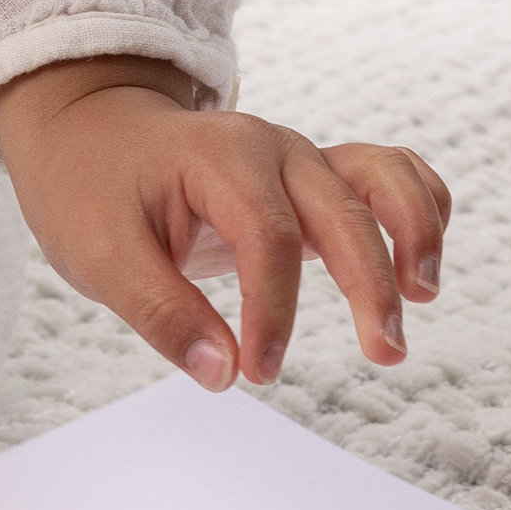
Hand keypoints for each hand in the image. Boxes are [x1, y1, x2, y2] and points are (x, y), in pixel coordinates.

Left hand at [0, 55, 450, 389]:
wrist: (88, 135)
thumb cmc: (89, 191)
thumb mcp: (98, 254)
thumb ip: (159, 313)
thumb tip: (221, 374)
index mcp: (217, 157)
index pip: (266, 237)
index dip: (271, 311)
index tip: (257, 371)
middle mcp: (271, 149)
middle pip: (343, 212)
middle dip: (370, 285)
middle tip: (385, 355)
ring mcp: (298, 157)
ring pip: (382, 180)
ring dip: (414, 236)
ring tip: (422, 298)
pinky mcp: (311, 177)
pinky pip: (387, 176)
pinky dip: (418, 208)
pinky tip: (418, 267)